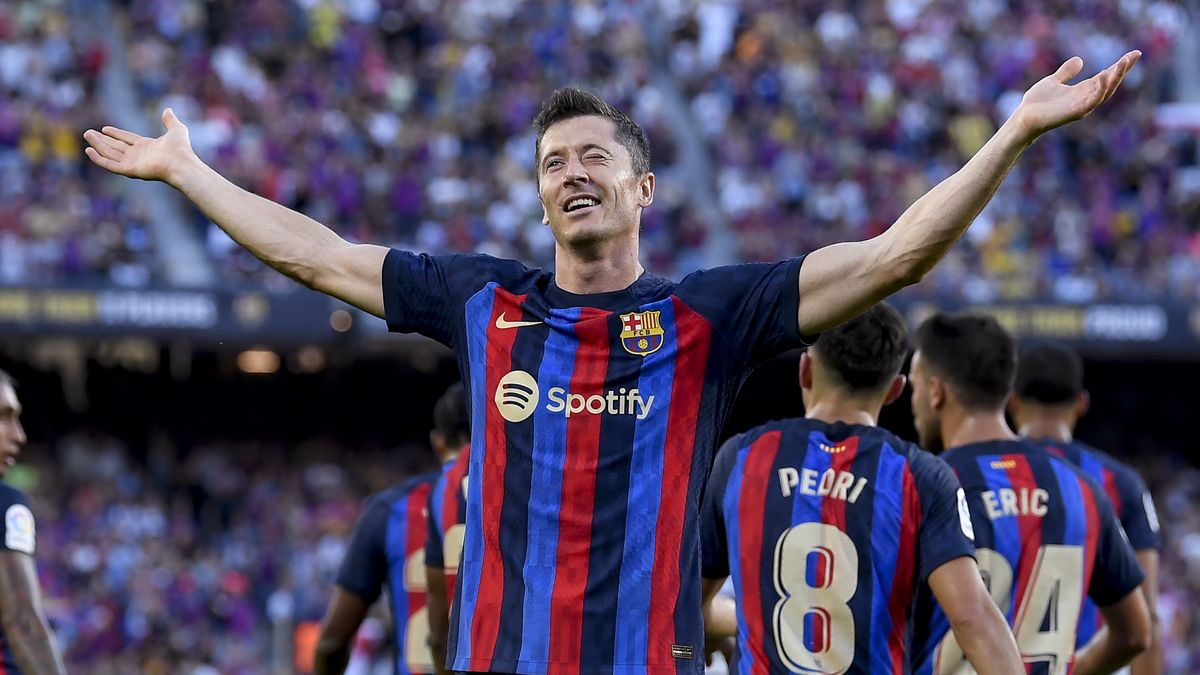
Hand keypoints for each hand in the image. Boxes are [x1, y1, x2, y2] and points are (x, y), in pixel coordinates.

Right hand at [83, 108, 195, 185]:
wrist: (181, 163)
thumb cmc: (181, 149)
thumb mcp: (176, 129)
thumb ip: (170, 120)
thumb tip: (167, 110)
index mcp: (148, 146)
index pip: (128, 139)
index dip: (116, 134)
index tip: (105, 129)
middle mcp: (139, 156)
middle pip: (116, 147)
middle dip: (102, 140)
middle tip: (88, 133)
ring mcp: (133, 163)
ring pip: (110, 153)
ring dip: (98, 145)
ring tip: (87, 135)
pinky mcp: (129, 170)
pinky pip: (110, 164)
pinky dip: (98, 158)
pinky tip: (89, 150)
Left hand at [1012, 50, 1140, 140]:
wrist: (1023, 118)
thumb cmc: (1036, 103)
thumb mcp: (1053, 81)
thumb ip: (1066, 72)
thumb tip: (1080, 60)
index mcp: (1082, 90)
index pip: (1106, 76)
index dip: (1119, 66)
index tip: (1134, 54)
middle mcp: (1086, 98)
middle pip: (1110, 83)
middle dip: (1122, 70)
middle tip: (1134, 55)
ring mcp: (1082, 106)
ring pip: (1105, 91)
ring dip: (1115, 77)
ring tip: (1123, 62)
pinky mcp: (1076, 112)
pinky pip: (1093, 101)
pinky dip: (1100, 90)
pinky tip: (1105, 76)